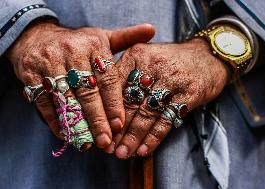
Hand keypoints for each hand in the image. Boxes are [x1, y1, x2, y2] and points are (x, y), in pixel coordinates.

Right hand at [7, 19, 154, 148]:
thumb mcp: (102, 37)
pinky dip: (55, 120)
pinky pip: (44, 101)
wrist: (37, 36)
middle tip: (106, 141)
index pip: (107, 78)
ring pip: (66, 98)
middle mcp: (71, 52)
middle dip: (97, 119)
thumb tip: (151, 30)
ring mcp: (49, 62)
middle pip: (87, 91)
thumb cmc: (78, 42)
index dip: (114, 103)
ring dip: (77, 123)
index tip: (120, 124)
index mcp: (93, 45)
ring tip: (88, 143)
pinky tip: (66, 135)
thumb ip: (127, 37)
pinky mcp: (30, 74)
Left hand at [109, 38, 229, 157]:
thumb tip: (105, 111)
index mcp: (137, 55)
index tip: (98, 130)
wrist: (207, 57)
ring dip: (133, 136)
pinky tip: (144, 150)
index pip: (114, 86)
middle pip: (129, 102)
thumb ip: (126, 77)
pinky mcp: (189, 93)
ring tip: (122, 153)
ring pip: (146, 113)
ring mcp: (172, 79)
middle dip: (117, 128)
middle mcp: (153, 65)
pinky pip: (167, 119)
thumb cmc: (170, 62)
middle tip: (107, 148)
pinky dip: (154, 137)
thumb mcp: (146, 59)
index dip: (105, 110)